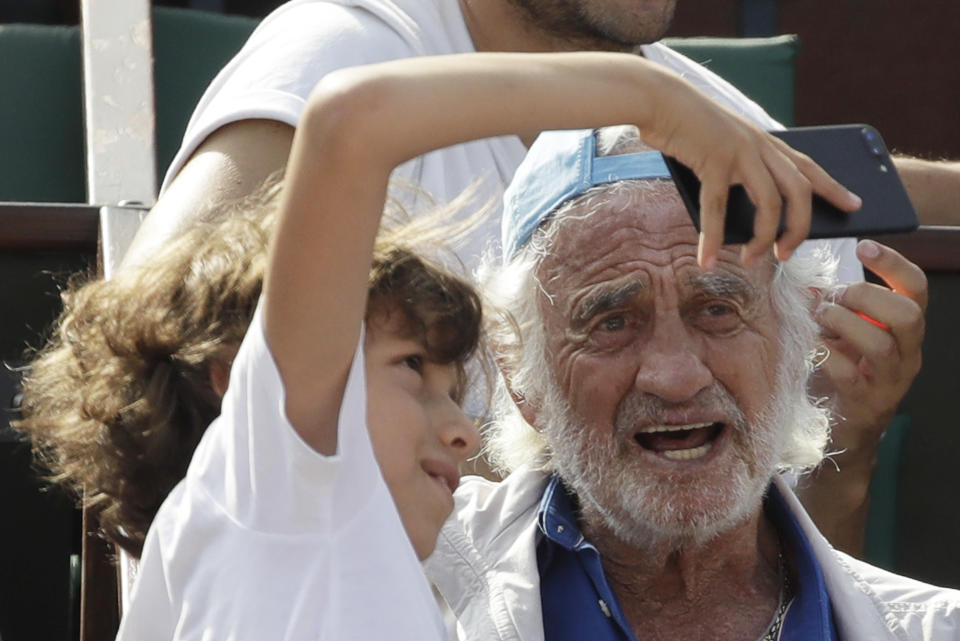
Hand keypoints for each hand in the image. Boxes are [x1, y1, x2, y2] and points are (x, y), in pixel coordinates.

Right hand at [640, 74, 861, 268]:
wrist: (659, 99)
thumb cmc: (685, 124)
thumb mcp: (721, 144)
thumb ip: (737, 169)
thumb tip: (739, 211)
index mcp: (764, 141)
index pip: (809, 166)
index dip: (833, 187)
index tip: (854, 205)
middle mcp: (760, 146)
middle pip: (799, 191)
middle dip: (800, 227)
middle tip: (787, 254)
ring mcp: (740, 152)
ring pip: (770, 203)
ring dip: (765, 238)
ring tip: (752, 261)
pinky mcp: (714, 160)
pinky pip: (718, 209)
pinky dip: (712, 239)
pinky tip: (707, 260)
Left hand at [812, 239, 926, 456]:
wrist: (845, 430)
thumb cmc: (844, 374)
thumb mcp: (845, 335)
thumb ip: (835, 309)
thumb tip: (808, 284)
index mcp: (906, 332)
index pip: (916, 289)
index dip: (894, 264)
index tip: (864, 247)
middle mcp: (908, 355)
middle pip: (908, 314)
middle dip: (866, 296)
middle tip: (834, 298)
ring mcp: (890, 382)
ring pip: (881, 343)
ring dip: (843, 323)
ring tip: (819, 320)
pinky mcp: (866, 402)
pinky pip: (850, 373)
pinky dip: (825, 354)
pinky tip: (810, 347)